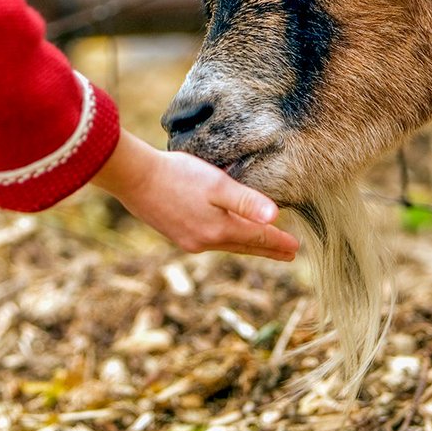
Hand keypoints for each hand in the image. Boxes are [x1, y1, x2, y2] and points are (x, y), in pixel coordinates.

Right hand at [92, 130, 298, 261]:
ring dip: (246, 245)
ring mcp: (187, 240)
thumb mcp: (218, 184)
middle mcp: (204, 241)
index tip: (296, 248)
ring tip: (259, 245)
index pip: (258, 238)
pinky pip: (208, 240)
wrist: (135, 178)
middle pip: (244, 246)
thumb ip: (246, 201)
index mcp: (219, 230)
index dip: (278, 242)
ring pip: (226, 245)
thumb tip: (276, 217)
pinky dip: (224, 239)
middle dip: (266, 249)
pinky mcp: (174, 232)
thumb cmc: (178, 176)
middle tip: (287, 254)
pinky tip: (221, 233)